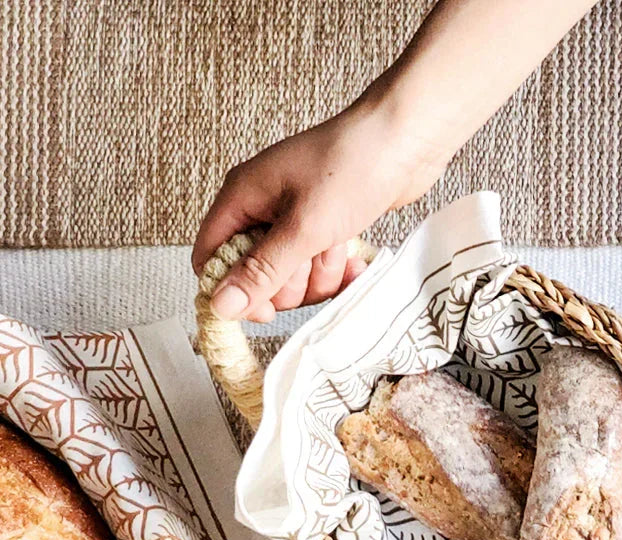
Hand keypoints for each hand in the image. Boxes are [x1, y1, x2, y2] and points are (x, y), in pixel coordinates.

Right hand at [192, 101, 446, 322]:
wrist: (404, 141)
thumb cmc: (351, 169)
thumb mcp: (303, 229)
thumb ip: (262, 270)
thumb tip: (221, 304)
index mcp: (242, 196)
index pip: (210, 255)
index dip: (230, 289)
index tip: (264, 310)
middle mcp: (262, 207)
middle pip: (255, 274)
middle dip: (289, 281)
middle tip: (311, 258)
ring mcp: (294, 217)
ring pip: (292, 276)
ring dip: (319, 275)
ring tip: (337, 246)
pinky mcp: (323, 227)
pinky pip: (319, 267)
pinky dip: (337, 268)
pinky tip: (354, 258)